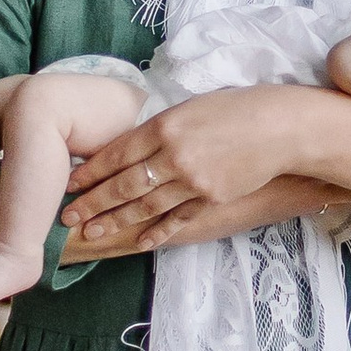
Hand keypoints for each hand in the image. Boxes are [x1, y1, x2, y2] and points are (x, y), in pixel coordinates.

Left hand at [59, 87, 322, 257]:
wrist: (283, 128)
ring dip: (115, 221)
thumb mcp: (193, 106)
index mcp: (166, 125)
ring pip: (145, 206)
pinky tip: (139, 243)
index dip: (91, 172)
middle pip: (124, 184)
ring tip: (92, 233)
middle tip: (67, 217)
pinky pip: (178, 219)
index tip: (69, 183)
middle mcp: (174, 155)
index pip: (117, 153)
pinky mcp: (212, 199)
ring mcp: (193, 181)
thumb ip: (161, 128)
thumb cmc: (238, 108)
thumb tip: (131, 148)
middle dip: (93, 202)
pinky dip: (157, 232)